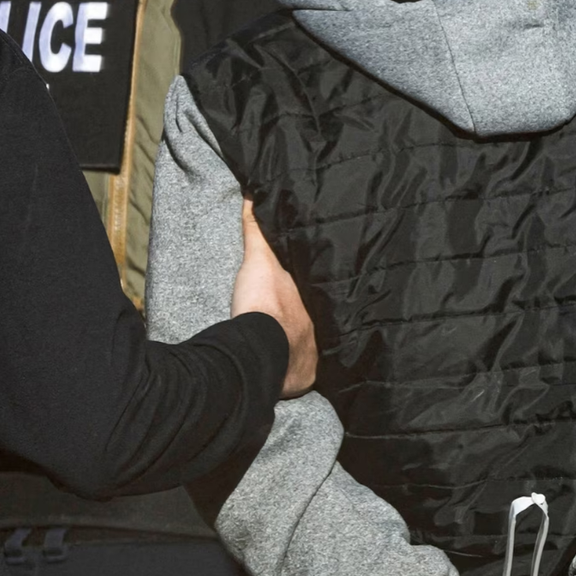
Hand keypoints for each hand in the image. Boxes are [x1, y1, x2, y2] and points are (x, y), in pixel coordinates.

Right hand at [232, 199, 316, 396]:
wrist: (262, 348)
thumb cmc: (264, 304)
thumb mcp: (260, 262)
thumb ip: (257, 232)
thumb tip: (254, 197)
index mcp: (314, 303)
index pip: (317, 295)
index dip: (312, 293)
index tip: (309, 290)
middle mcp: (320, 329)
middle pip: (319, 323)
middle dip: (314, 321)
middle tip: (304, 320)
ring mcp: (314, 356)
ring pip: (314, 348)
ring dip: (308, 348)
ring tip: (300, 345)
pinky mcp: (303, 379)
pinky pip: (306, 374)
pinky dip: (302, 374)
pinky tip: (297, 373)